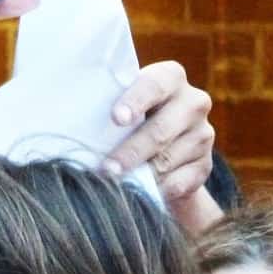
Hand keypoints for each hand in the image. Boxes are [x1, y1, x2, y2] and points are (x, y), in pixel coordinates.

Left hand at [107, 61, 214, 203]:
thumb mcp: (122, 110)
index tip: (116, 119)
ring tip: (115, 185)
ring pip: (167, 160)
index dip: (135, 101)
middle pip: (160, 130)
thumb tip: (68, 120)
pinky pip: (179, 183)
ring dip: (140, 176)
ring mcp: (203, 135)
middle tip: (107, 170)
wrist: (162, 156)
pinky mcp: (205, 166)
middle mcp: (193, 102)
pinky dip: (157, 191)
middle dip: (130, 152)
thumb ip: (108, 108)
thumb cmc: (129, 125)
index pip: (154, 85)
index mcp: (170, 78)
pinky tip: (139, 195)